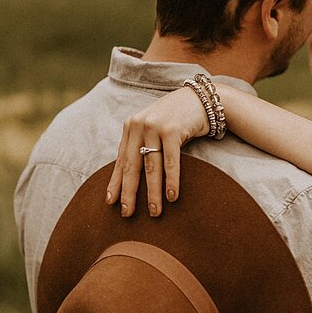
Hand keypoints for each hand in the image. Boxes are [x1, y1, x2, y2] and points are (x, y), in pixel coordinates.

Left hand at [105, 85, 209, 216]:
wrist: (200, 99)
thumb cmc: (176, 119)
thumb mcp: (153, 128)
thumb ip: (142, 145)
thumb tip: (132, 178)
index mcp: (131, 127)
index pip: (121, 160)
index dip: (116, 182)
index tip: (111, 202)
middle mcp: (139, 126)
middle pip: (132, 166)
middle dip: (130, 192)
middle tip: (127, 213)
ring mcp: (154, 127)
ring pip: (151, 167)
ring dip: (152, 192)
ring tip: (154, 212)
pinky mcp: (172, 130)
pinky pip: (170, 162)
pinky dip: (171, 181)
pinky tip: (172, 197)